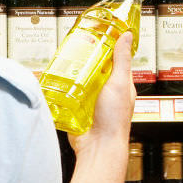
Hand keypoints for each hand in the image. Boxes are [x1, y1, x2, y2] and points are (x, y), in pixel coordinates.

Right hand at [69, 32, 134, 154]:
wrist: (98, 146)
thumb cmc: (114, 119)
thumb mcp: (119, 83)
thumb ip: (121, 60)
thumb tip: (127, 36)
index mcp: (120, 84)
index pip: (113, 60)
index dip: (105, 48)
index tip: (95, 36)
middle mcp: (106, 92)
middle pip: (93, 69)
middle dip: (83, 60)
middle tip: (73, 49)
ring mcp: (91, 101)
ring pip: (79, 81)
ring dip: (71, 74)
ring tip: (62, 63)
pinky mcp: (77, 109)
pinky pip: (68, 95)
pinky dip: (62, 89)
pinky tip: (56, 82)